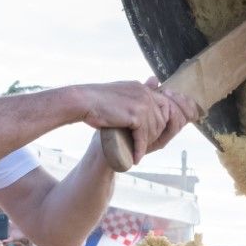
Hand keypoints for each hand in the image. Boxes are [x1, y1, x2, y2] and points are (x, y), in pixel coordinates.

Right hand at [78, 81, 198, 159]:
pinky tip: (136, 158)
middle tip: (144, 147)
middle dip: (154, 135)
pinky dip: (139, 149)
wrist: (82, 101)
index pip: (163, 105)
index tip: (151, 134)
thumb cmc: (95, 100)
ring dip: (146, 144)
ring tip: (138, 154)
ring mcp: (142, 103)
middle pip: (161, 119)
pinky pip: (143, 137)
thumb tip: (139, 107)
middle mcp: (145, 93)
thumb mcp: (119, 95)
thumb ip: (132, 99)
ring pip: (153, 130)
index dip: (159, 122)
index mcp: (141, 88)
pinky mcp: (135, 115)